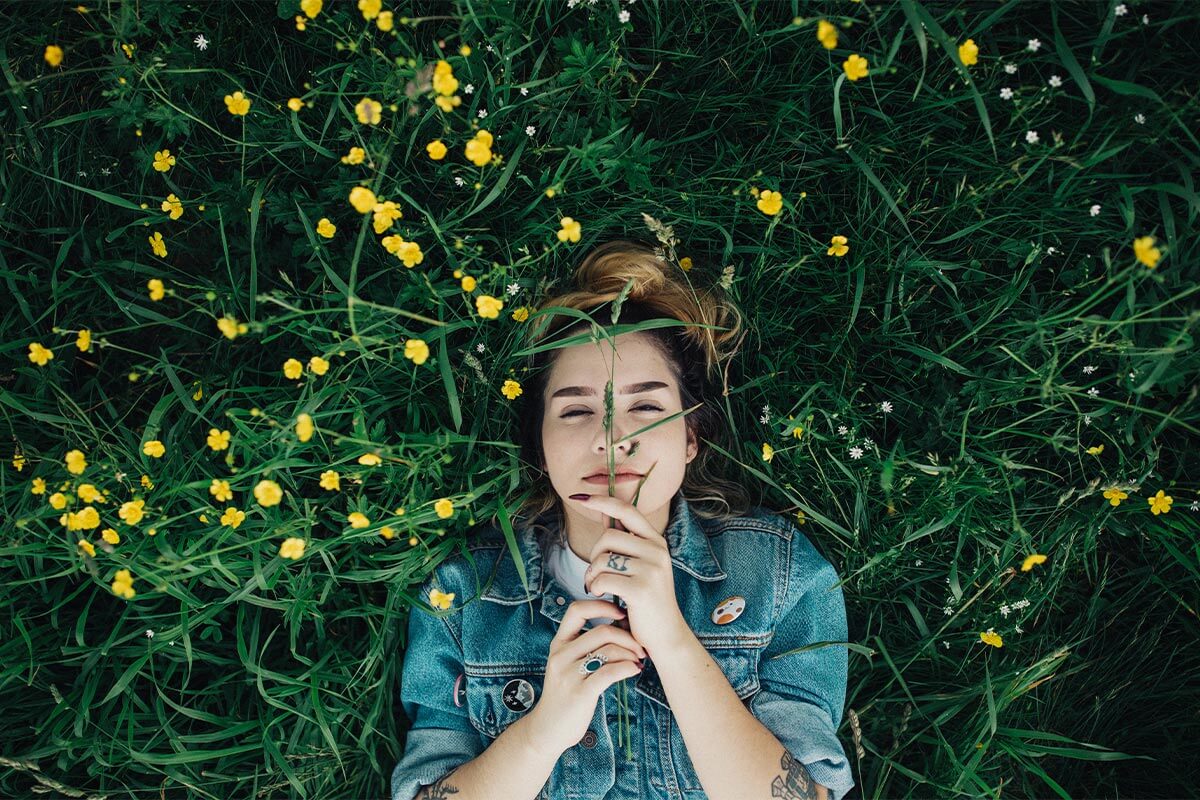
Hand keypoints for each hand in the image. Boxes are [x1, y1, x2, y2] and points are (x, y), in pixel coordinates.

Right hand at [527, 599, 645, 754]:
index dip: (602, 605)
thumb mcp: (566, 665)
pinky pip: (610, 672)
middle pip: (602, 631)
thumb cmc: (564, 694)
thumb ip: (583, 646)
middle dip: (627, 636)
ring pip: (609, 650)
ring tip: (639, 660)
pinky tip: (635, 670)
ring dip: (631, 653)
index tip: (621, 613)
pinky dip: (628, 668)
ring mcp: (569, 674)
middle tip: (640, 646)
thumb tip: (618, 628)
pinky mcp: (580, 692)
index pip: (577, 609)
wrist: (547, 729)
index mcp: (558, 644)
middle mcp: (561, 655)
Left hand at [571, 493, 690, 658]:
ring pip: (603, 558)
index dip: (603, 501)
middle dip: (594, 555)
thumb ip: (625, 544)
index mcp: (656, 542)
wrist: (666, 636)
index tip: (583, 496)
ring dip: (592, 574)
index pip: (628, 510)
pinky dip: (595, 588)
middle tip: (596, 575)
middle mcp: (657, 550)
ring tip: (598, 587)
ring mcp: (651, 569)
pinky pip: (603, 578)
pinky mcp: (641, 588)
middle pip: (608, 536)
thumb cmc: (647, 602)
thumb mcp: (641, 567)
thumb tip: (605, 514)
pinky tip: (602, 597)